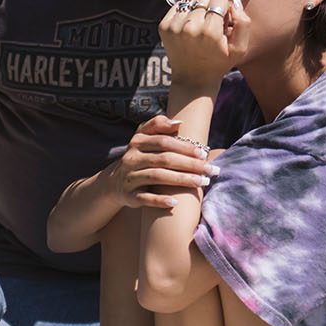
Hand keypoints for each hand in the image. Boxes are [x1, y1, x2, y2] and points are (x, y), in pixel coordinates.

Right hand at [104, 115, 219, 209]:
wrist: (115, 183)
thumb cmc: (139, 157)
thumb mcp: (143, 138)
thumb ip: (158, 125)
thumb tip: (179, 123)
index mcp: (137, 142)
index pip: (163, 142)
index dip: (184, 147)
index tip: (203, 153)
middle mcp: (132, 159)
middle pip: (164, 159)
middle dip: (190, 164)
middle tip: (211, 170)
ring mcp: (130, 178)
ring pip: (157, 177)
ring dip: (182, 180)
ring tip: (202, 183)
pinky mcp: (129, 196)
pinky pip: (144, 198)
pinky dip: (159, 201)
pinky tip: (176, 202)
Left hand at [159, 0, 244, 86]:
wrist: (193, 79)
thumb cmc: (219, 63)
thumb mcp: (240, 48)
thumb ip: (243, 22)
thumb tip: (234, 2)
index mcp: (210, 32)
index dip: (224, 6)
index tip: (223, 19)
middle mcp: (190, 27)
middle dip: (211, 4)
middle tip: (212, 21)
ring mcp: (174, 26)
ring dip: (197, 7)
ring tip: (200, 23)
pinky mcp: (164, 26)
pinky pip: (178, 5)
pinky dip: (185, 10)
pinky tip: (189, 24)